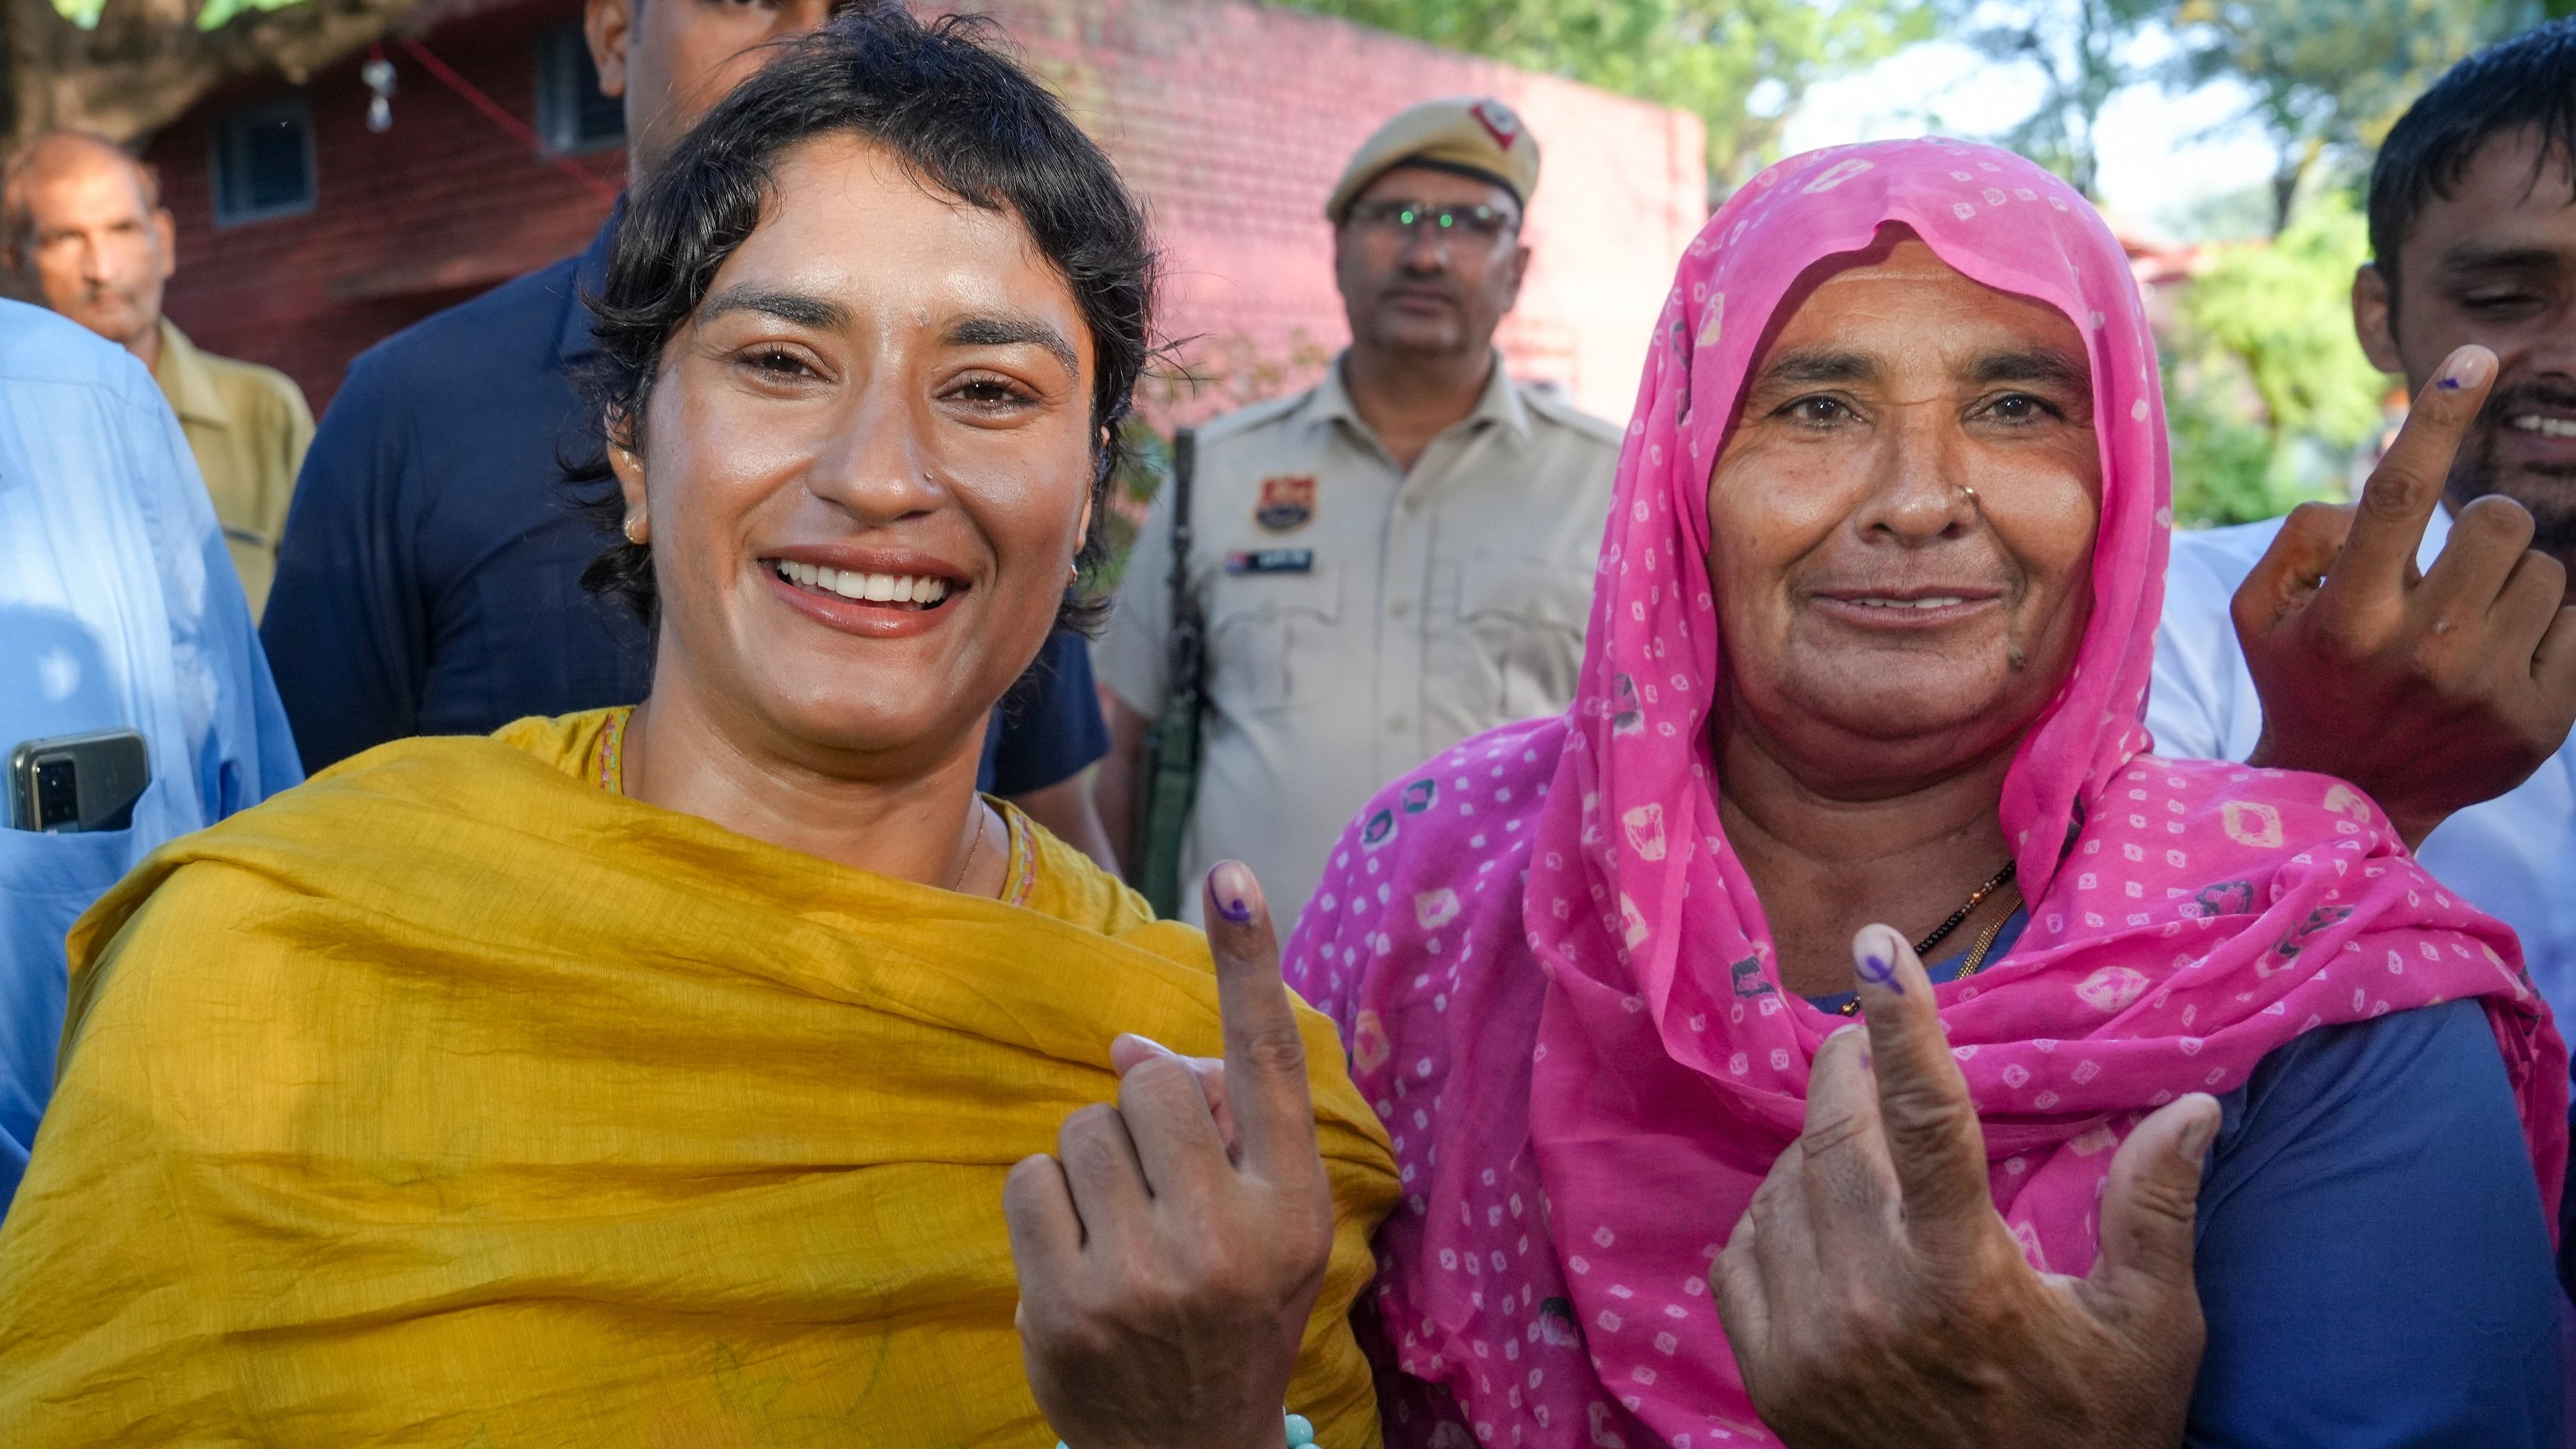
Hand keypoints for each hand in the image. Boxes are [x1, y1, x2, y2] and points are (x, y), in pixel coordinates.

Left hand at [1005, 861, 1330, 1448]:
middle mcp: (1229, 1237)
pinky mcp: (1067, 1308)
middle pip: (1149, 1088)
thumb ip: (1219, 1126)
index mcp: (1291, 1206)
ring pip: (1081, 1129)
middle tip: (1157, 1185)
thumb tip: (1128, 1044)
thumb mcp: (1260, 1224)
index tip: (1232, 873)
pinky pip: (1029, 1182)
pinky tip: (1077, 1259)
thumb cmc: (1227, 1305)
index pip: (1269, 1064)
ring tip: (1121, 1232)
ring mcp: (1145, 1278)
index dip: (1250, 962)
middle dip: (1140, 1115)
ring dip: (1089, 1163)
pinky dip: (1045, 1205)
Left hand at [1713, 925, 2219, 1448]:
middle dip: (1845, 1070)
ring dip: (1813, 1153)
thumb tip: (2196, 1103)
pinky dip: (1771, 1221)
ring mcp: (1810, 1342)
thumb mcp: (2150, 1331)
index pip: (1928, 1118)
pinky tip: (1816, 1223)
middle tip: (1861, 1040)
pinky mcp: (1770, 1376)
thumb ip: (2156, 1211)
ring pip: (1781, 1191)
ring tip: (1862, 1158)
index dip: (1903, 1022)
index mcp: (1964, 1276)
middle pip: (1834, 1136)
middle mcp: (1873, 1302)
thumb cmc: (2092, 1431)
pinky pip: (1741, 1255)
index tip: (1879, 947)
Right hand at [2233, 344, 2575, 848]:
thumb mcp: (2258, 610)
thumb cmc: (2303, 679)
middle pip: (2497, 521)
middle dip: (2480, 529)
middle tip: (2450, 570)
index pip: (2400, 491)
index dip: (2441, 414)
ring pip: (2544, 570)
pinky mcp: (2540, 720)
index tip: (2479, 357)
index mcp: (2345, 616)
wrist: (2348, 797)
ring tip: (2468, 627)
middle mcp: (2419, 651)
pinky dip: (2547, 627)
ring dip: (2511, 582)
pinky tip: (2504, 658)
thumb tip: (2377, 497)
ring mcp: (2486, 689)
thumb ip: (2305, 535)